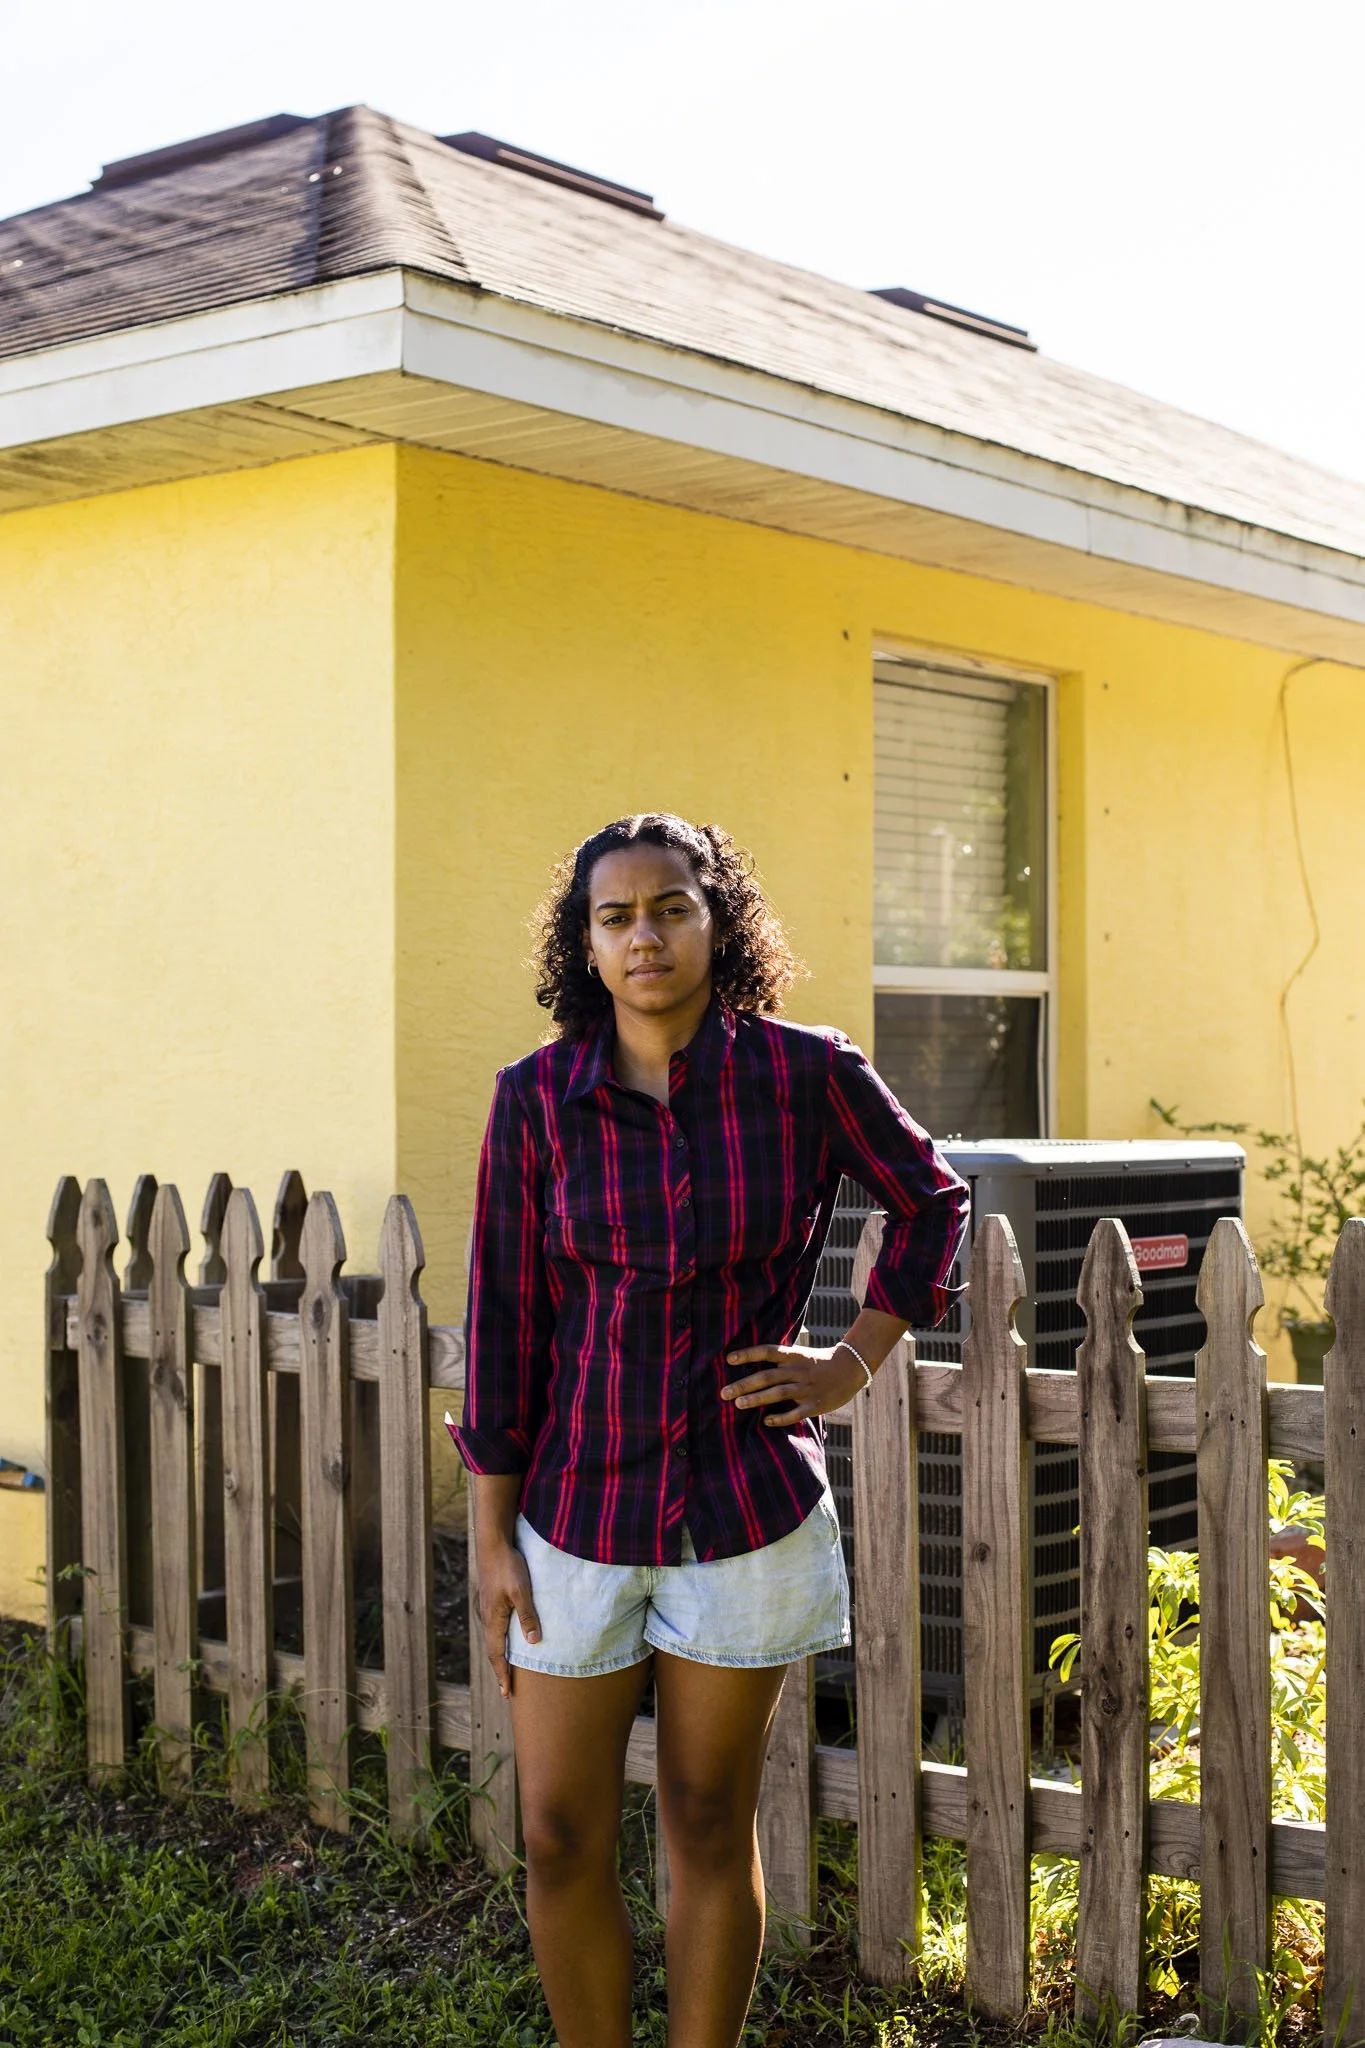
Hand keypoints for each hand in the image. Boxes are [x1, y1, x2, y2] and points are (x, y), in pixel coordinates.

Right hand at [477, 1539, 541, 1699]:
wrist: (493, 1544)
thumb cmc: (509, 1567)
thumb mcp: (522, 1591)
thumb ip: (527, 1616)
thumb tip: (533, 1643)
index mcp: (493, 1619)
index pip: (497, 1655)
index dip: (502, 1674)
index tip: (507, 1692)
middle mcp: (487, 1617)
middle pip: (493, 1650)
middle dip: (500, 1670)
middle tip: (507, 1689)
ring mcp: (488, 1608)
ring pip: (494, 1638)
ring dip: (500, 1655)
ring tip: (507, 1668)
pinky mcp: (491, 1600)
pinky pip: (495, 1627)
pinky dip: (500, 1640)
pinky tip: (507, 1638)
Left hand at [721, 1343, 867, 1426]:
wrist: (851, 1368)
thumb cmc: (819, 1363)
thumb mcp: (800, 1355)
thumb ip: (780, 1361)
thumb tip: (752, 1367)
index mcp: (794, 1356)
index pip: (767, 1351)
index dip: (748, 1354)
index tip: (729, 1359)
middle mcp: (798, 1371)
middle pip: (767, 1376)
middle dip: (744, 1384)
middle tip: (724, 1392)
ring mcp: (807, 1388)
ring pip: (778, 1393)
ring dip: (757, 1399)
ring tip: (738, 1404)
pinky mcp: (816, 1404)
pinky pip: (796, 1412)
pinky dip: (780, 1417)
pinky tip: (766, 1421)